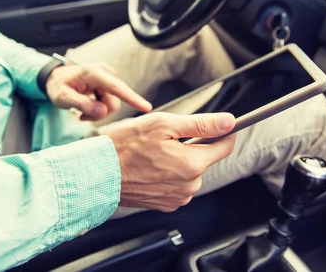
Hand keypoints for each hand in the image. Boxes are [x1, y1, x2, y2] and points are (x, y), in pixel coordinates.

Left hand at [46, 63, 151, 120]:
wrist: (56, 78)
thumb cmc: (58, 86)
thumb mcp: (63, 98)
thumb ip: (82, 105)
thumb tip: (103, 112)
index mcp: (94, 73)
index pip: (117, 88)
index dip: (133, 99)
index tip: (147, 107)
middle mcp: (105, 73)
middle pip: (114, 102)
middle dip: (100, 113)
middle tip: (81, 116)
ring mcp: (109, 78)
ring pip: (112, 105)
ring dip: (98, 112)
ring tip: (82, 111)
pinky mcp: (109, 84)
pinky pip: (110, 103)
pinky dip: (99, 108)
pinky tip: (87, 106)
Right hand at [107, 112, 235, 211]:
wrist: (97, 174)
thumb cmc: (124, 147)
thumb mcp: (164, 124)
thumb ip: (201, 124)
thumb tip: (228, 122)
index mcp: (192, 164)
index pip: (225, 147)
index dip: (223, 132)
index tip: (218, 125)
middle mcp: (189, 186)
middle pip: (204, 159)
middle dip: (191, 147)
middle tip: (165, 139)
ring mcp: (177, 198)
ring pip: (190, 172)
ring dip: (178, 161)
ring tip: (153, 155)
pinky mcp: (165, 205)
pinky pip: (177, 185)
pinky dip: (168, 175)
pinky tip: (150, 168)